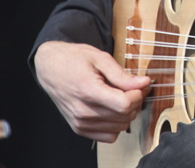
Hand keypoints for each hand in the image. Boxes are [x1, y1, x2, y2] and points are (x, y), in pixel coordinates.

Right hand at [34, 41, 150, 141]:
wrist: (50, 68)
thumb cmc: (73, 59)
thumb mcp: (100, 58)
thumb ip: (122, 74)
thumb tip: (144, 83)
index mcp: (88, 91)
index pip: (124, 104)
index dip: (138, 94)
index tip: (138, 85)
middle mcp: (83, 111)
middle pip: (125, 116)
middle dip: (135, 101)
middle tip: (131, 87)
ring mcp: (80, 122)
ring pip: (120, 127)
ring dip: (126, 113)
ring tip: (120, 96)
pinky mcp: (80, 128)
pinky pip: (109, 136)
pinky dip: (116, 124)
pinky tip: (112, 109)